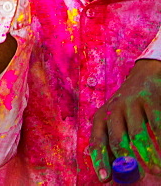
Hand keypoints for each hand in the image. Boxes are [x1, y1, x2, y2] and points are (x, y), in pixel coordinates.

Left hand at [90, 59, 160, 180]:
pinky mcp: (150, 101)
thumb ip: (113, 141)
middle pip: (117, 139)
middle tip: (137, 177)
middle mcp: (113, 111)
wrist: (144, 76)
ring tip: (157, 170)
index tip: (105, 179)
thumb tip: (114, 171)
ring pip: (138, 135)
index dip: (100, 161)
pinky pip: (157, 126)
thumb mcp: (115, 120)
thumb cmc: (127, 107)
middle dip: (126, 161)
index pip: (97, 142)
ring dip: (148, 156)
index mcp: (101, 118)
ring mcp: (132, 105)